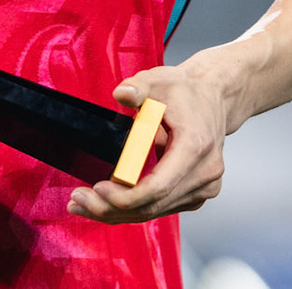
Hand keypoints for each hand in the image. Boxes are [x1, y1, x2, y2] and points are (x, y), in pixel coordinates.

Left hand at [67, 64, 232, 222]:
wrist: (213, 100)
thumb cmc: (186, 92)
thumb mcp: (159, 79)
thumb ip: (138, 86)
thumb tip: (122, 94)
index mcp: (196, 147)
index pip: (160, 186)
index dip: (126, 195)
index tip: (97, 189)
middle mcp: (205, 174)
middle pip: (153, 205)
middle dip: (111, 208)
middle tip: (78, 200)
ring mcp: (202, 188)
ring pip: (154, 212)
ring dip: (116, 213)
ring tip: (82, 204)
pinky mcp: (194, 195)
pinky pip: (159, 208)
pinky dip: (132, 209)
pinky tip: (105, 204)